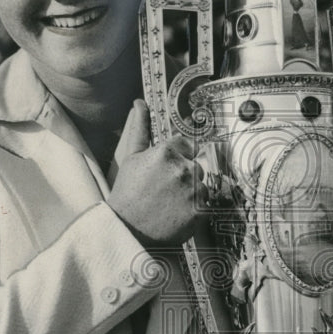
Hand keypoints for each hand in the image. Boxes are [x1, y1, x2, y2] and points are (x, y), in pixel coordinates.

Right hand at [108, 99, 204, 245]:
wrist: (127, 230)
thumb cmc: (126, 194)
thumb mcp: (131, 158)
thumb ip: (140, 128)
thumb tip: (140, 103)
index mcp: (167, 152)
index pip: (186, 145)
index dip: (177, 158)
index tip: (166, 172)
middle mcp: (184, 168)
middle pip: (195, 165)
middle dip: (184, 176)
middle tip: (164, 191)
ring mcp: (194, 190)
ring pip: (202, 185)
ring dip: (191, 193)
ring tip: (170, 204)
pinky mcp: (201, 211)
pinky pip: (206, 205)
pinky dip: (195, 210)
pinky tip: (177, 214)